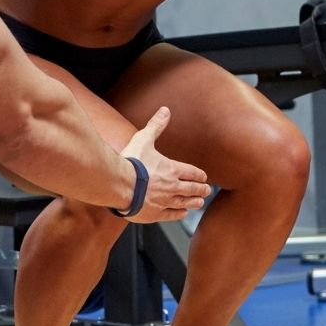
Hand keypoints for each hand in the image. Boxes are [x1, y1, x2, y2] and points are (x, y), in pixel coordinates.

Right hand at [120, 106, 209, 223]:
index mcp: (171, 169)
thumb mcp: (144, 139)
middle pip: (191, 188)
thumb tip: (165, 110)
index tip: (204, 177)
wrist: (118, 184)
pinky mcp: (154, 213)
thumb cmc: (130, 162)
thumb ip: (155, 126)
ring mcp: (164, 201)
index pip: (191, 172)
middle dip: (200, 189)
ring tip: (199, 202)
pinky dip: (179, 214)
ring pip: (184, 203)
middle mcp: (172, 186)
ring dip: (194, 202)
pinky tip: (183, 214)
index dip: (199, 175)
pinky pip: (171, 215)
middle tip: (207, 191)